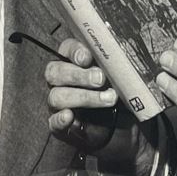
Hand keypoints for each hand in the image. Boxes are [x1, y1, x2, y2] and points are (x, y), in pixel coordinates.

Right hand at [46, 38, 156, 175]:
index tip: (88, 58)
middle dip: (79, 75)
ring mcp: (58, 103)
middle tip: (100, 79)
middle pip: (55, 72)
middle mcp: (61, 80)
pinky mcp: (60, 126)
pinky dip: (60, 119)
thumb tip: (119, 57)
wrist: (123, 126)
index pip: (67, 49)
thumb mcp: (120, 76)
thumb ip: (116, 65)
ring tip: (108, 99)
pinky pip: (53, 123)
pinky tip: (70, 117)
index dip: (75, 52)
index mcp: (74, 61)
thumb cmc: (118, 92)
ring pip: (57, 96)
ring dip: (83, 97)